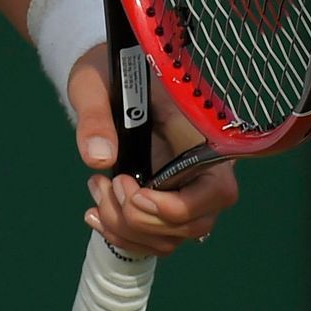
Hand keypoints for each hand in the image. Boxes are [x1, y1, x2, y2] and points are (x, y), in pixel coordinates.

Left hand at [67, 43, 238, 257]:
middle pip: (194, 223)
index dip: (180, 207)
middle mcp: (200, 167)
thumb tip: (100, 159)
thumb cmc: (108, 72)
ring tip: (96, 188)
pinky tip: (96, 213)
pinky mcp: (164, 200)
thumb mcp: (93, 84)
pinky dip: (123, 235)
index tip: (133, 193)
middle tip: (104, 184)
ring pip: (171, 237)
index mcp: (197, 133)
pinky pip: (154, 238)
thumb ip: (95, 117)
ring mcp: (184, 188)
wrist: (106, 77)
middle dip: (141, 220)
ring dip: (126, 228)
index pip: (217, 189)